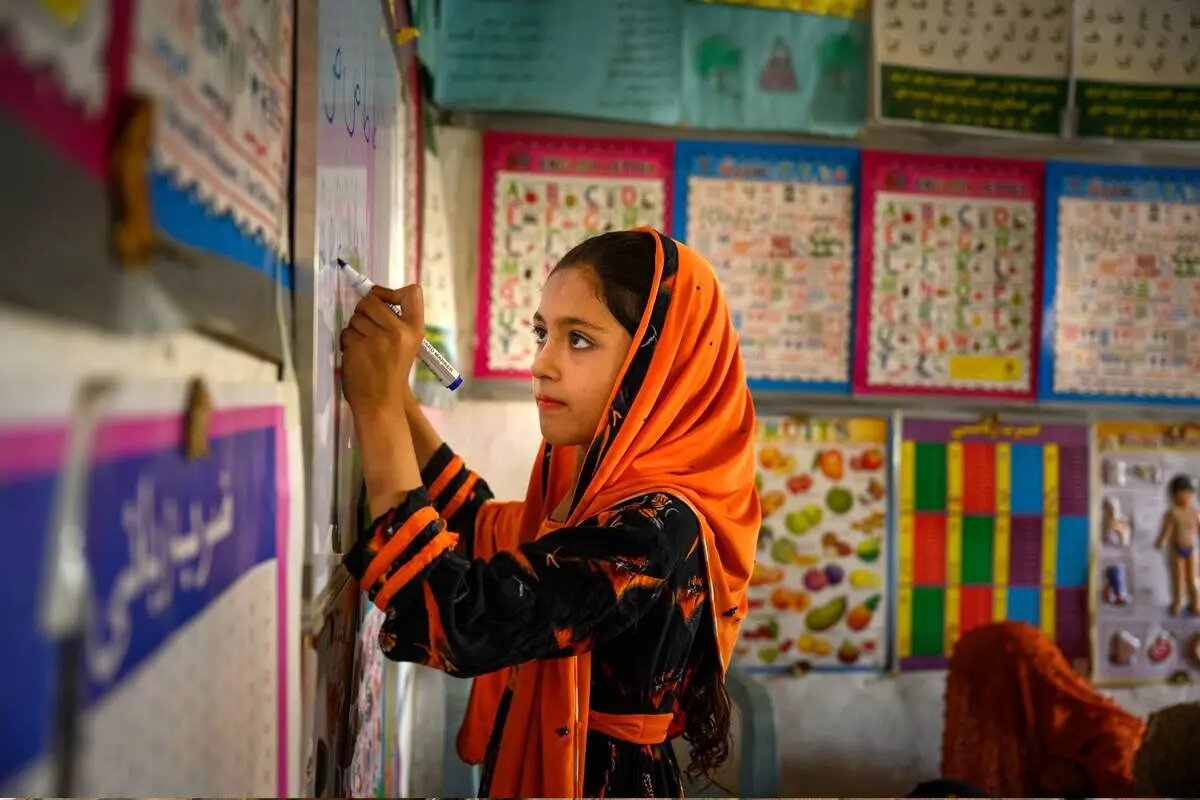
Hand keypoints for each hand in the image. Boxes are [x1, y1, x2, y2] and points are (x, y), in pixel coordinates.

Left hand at [340, 284, 424, 418]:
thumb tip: (375, 294)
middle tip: (368, 330)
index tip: (383, 300)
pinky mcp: (357, 345)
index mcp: (414, 331)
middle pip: (372, 300)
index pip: (411, 293)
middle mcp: (398, 331)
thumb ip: (398, 321)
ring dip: (355, 329)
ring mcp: (376, 338)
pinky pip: (346, 331)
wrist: (381, 403)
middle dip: (364, 311)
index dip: (391, 291)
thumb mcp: (407, 346)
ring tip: (364, 347)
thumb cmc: (393, 374)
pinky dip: (347, 341)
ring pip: (356, 316)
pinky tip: (356, 355)